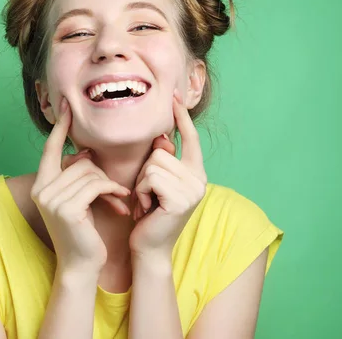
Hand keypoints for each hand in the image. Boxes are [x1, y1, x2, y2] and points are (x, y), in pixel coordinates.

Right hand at [31, 97, 130, 271]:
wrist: (82, 264)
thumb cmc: (84, 230)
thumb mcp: (79, 199)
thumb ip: (78, 175)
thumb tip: (85, 151)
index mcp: (42, 184)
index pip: (51, 148)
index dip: (60, 127)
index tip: (66, 104)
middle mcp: (41, 189)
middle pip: (80, 162)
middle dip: (101, 175)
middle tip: (114, 192)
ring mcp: (51, 199)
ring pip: (91, 173)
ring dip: (110, 186)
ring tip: (119, 200)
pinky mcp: (66, 208)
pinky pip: (96, 185)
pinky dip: (112, 192)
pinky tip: (120, 204)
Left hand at [129, 89, 207, 259]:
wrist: (149, 247)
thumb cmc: (148, 213)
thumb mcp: (155, 182)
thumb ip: (162, 160)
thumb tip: (163, 138)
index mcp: (195, 173)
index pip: (190, 138)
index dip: (181, 116)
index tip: (174, 94)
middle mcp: (200, 179)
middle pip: (162, 151)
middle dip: (146, 171)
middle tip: (148, 195)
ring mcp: (193, 189)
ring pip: (154, 163)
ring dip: (142, 183)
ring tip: (147, 202)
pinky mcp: (182, 199)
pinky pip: (151, 177)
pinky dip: (142, 191)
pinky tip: (147, 208)